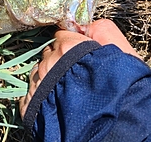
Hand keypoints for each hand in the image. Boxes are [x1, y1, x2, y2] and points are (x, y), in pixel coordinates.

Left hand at [19, 19, 140, 118]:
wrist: (113, 124)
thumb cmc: (121, 86)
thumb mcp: (121, 50)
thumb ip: (101, 30)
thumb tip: (85, 25)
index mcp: (66, 47)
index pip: (61, 37)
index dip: (71, 46)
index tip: (80, 55)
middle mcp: (47, 62)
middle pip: (49, 54)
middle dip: (59, 61)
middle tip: (76, 76)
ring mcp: (37, 83)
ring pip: (38, 73)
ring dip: (49, 78)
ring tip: (67, 91)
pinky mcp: (29, 104)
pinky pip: (29, 94)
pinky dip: (39, 96)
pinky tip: (55, 102)